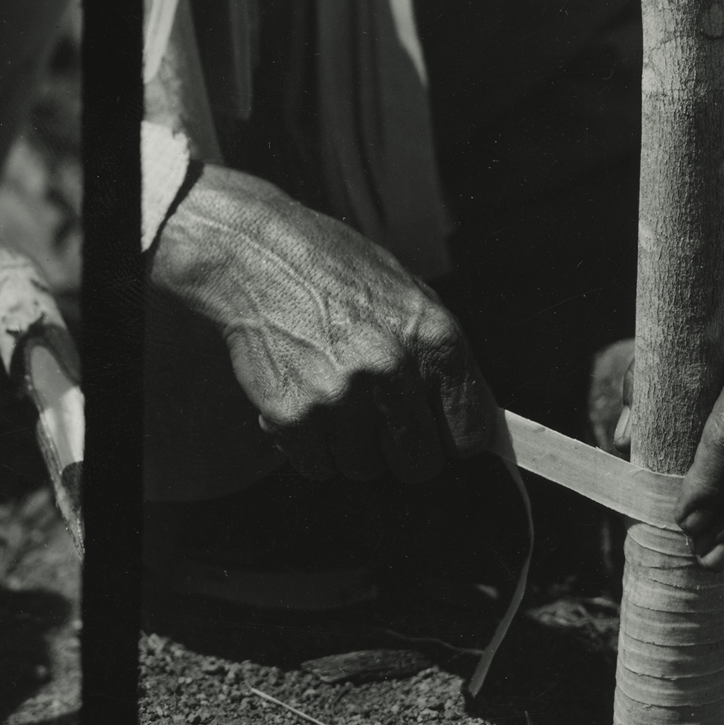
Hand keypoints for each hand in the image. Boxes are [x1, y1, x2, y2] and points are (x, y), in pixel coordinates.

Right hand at [150, 164, 496, 482]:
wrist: (255, 256)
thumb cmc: (332, 269)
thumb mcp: (406, 293)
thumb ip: (436, 354)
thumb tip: (462, 411)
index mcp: (434, 338)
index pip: (468, 434)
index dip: (450, 439)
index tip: (436, 435)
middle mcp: (393, 371)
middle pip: (417, 465)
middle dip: (399, 452)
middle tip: (378, 425)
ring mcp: (341, 397)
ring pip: (362, 469)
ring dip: (348, 447)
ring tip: (332, 400)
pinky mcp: (293, 414)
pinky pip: (316, 467)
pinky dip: (309, 447)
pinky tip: (303, 404)